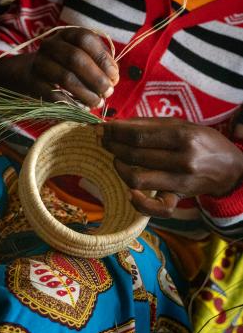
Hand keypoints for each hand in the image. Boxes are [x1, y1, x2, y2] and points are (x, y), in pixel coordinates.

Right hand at [0, 28, 118, 107]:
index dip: (102, 58)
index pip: (85, 40)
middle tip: (108, 93)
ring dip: (86, 93)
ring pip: (65, 78)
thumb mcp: (80, 56)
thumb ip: (98, 63)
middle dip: (96, 78)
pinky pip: (54, 95)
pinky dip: (71, 104)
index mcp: (66, 34)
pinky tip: (82, 109)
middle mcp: (51, 45)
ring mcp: (39, 63)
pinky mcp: (33, 83)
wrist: (28, 72)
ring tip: (97, 103)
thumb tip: (113, 77)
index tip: (114, 77)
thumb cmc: (64, 65)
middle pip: (76, 58)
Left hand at [98, 118, 242, 217]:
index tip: (101, 128)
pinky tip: (130, 192)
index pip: (138, 135)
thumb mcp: (181, 125)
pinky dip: (139, 203)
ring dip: (119, 168)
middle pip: (134, 155)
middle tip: (103, 139)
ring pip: (137, 179)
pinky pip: (156, 208)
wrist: (230, 167)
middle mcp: (182, 160)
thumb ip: (149, 124)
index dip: (115, 132)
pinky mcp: (179, 198)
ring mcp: (180, 182)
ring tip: (116, 158)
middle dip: (112, 145)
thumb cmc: (202, 141)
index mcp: (182, 136)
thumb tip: (117, 124)